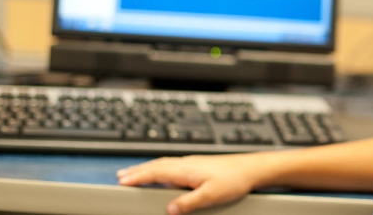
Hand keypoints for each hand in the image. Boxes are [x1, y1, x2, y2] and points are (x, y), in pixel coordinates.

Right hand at [117, 153, 266, 213]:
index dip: (138, 176)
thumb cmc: (234, 179)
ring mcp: (193, 163)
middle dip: (137, 170)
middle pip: (156, 165)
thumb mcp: (210, 196)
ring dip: (148, 168)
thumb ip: (188, 203)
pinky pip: (173, 164)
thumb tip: (169, 209)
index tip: (122, 180)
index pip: (155, 172)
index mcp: (186, 169)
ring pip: (164, 164)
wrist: (251, 169)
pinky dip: (161, 167)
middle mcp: (187, 163)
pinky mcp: (199, 165)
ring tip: (136, 173)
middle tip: (121, 176)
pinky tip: (163, 172)